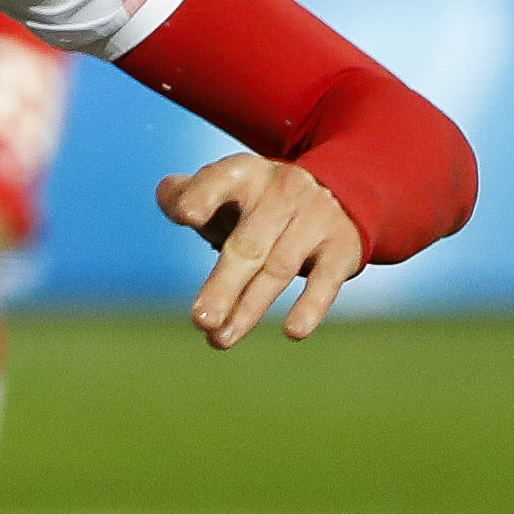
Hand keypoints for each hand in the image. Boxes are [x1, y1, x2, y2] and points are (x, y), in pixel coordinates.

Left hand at [158, 154, 367, 347]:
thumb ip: (187, 195)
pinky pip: (326, 279)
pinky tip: (294, 332)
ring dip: (250, 308)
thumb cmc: (258, 202)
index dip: (203, 196)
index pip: (220, 181)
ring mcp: (315, 217)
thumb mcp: (225, 190)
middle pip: (248, 244)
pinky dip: (311, 305)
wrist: (337, 191)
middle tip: (201, 319)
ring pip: (278, 269)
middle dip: (224, 284)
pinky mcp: (341, 247)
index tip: (187, 215)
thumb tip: (172, 203)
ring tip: (220, 339)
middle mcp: (282, 191)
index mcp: (244, 174)